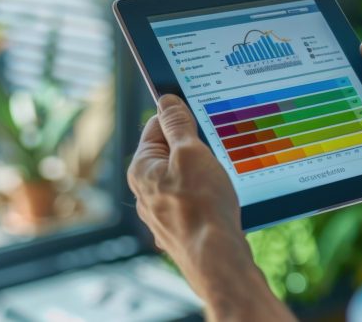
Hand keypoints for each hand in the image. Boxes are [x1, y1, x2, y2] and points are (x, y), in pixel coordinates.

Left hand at [128, 95, 295, 321]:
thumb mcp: (191, 153)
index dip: (180, 118)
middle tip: (214, 151)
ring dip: (204, 172)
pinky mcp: (180, 228)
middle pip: (171, 152)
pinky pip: (193, 200)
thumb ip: (178, 124)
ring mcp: (162, 212)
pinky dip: (207, 195)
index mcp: (141, 169)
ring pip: (184, 177)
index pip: (156, 126)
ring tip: (218, 179)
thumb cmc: (201, 207)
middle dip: (195, 148)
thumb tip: (167, 100)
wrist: (217, 260)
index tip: (200, 117)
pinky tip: (220, 200)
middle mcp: (145, 191)